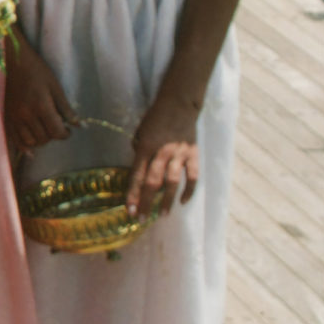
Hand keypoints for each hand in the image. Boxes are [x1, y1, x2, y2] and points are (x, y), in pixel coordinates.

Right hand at [1, 36, 72, 153]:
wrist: (11, 61)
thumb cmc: (37, 71)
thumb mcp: (55, 87)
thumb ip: (66, 108)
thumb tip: (79, 125)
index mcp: (40, 106)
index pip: (56, 132)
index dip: (66, 134)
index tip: (68, 129)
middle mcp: (25, 115)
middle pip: (44, 138)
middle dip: (53, 136)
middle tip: (57, 128)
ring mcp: (14, 117)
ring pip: (30, 142)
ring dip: (40, 140)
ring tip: (44, 131)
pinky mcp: (6, 117)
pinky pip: (14, 139)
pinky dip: (23, 145)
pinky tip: (30, 147)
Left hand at [128, 95, 201, 216]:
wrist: (179, 104)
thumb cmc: (155, 119)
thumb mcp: (140, 132)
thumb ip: (139, 151)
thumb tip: (139, 172)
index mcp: (145, 147)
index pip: (137, 176)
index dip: (132, 194)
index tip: (129, 210)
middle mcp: (162, 152)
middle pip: (153, 183)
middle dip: (146, 202)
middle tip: (141, 218)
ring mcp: (179, 154)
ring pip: (173, 183)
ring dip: (167, 201)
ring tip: (162, 215)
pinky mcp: (194, 154)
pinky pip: (193, 176)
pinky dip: (189, 190)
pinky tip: (183, 201)